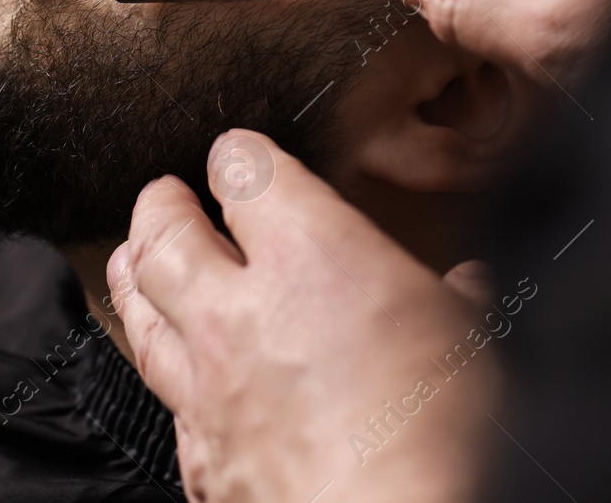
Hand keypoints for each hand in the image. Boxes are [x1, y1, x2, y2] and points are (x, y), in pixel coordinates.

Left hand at [109, 129, 499, 502]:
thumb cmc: (445, 442)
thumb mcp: (478, 346)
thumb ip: (460, 305)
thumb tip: (470, 288)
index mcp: (311, 257)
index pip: (247, 172)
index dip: (240, 156)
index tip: (241, 156)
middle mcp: (239, 312)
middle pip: (165, 235)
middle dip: (161, 207)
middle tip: (165, 197)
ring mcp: (208, 386)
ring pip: (141, 311)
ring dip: (135, 276)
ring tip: (132, 257)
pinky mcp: (200, 454)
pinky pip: (164, 399)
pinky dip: (166, 372)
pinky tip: (173, 370)